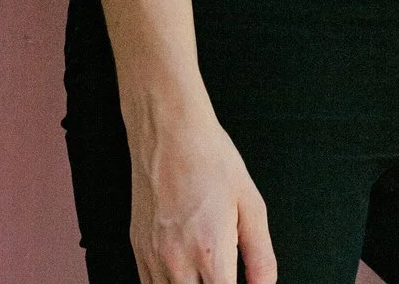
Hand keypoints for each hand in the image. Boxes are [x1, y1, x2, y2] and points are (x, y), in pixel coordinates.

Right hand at [126, 103, 277, 283]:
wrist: (169, 130)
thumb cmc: (210, 159)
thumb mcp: (251, 205)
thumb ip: (260, 256)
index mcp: (211, 252)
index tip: (237, 281)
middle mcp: (177, 261)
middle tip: (224, 275)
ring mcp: (153, 257)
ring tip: (206, 274)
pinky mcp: (138, 249)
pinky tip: (185, 275)